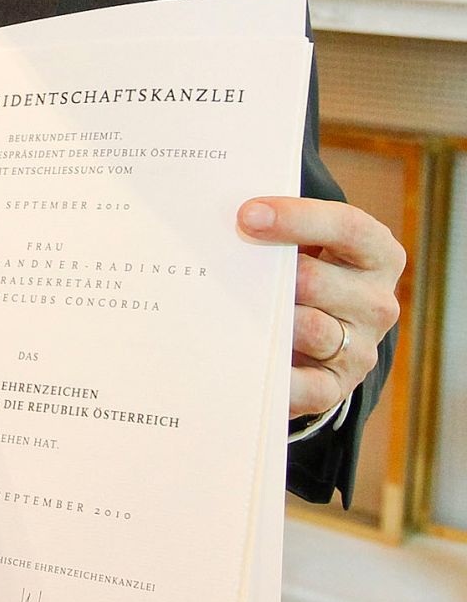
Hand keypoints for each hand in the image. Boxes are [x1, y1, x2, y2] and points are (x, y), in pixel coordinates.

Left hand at [238, 197, 402, 417]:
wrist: (314, 331)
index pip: (347, 228)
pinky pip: (309, 386)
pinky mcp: (338, 384)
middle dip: (267, 273)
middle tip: (224, 269)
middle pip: (315, 280)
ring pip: (309, 328)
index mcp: (376, 254)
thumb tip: (224, 219)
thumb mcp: (302, 244)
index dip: (297, 218)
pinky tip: (246, 363)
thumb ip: (277, 227)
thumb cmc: (301, 270)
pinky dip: (278, 377)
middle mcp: (377, 302)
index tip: (245, 215)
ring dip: (268, 319)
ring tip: (230, 310)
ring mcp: (361, 346)